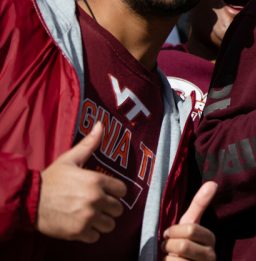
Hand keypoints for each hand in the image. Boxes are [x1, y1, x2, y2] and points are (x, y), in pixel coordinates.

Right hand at [36, 123, 126, 242]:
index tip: (107, 192)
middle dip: (110, 207)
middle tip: (98, 205)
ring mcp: (88, 217)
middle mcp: (95, 199)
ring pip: (110, 225)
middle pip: (118, 209)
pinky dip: (90, 233)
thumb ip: (89, 144)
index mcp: (96, 181)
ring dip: (102, 222)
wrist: (28, 200)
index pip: (122, 191)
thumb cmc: (51, 179)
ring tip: (91, 216)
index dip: (115, 192)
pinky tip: (82, 225)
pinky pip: (96, 236)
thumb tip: (102, 125)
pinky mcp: (78, 232)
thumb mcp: (70, 159)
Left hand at [163, 182, 217, 260]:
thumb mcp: (189, 223)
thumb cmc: (183, 244)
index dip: (174, 231)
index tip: (169, 234)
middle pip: (183, 245)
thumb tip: (213, 182)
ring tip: (171, 258)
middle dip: (169, 245)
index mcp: (210, 239)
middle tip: (167, 247)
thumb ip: (200, 204)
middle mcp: (211, 256)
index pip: (191, 229)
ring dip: (168, 258)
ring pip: (177, 260)